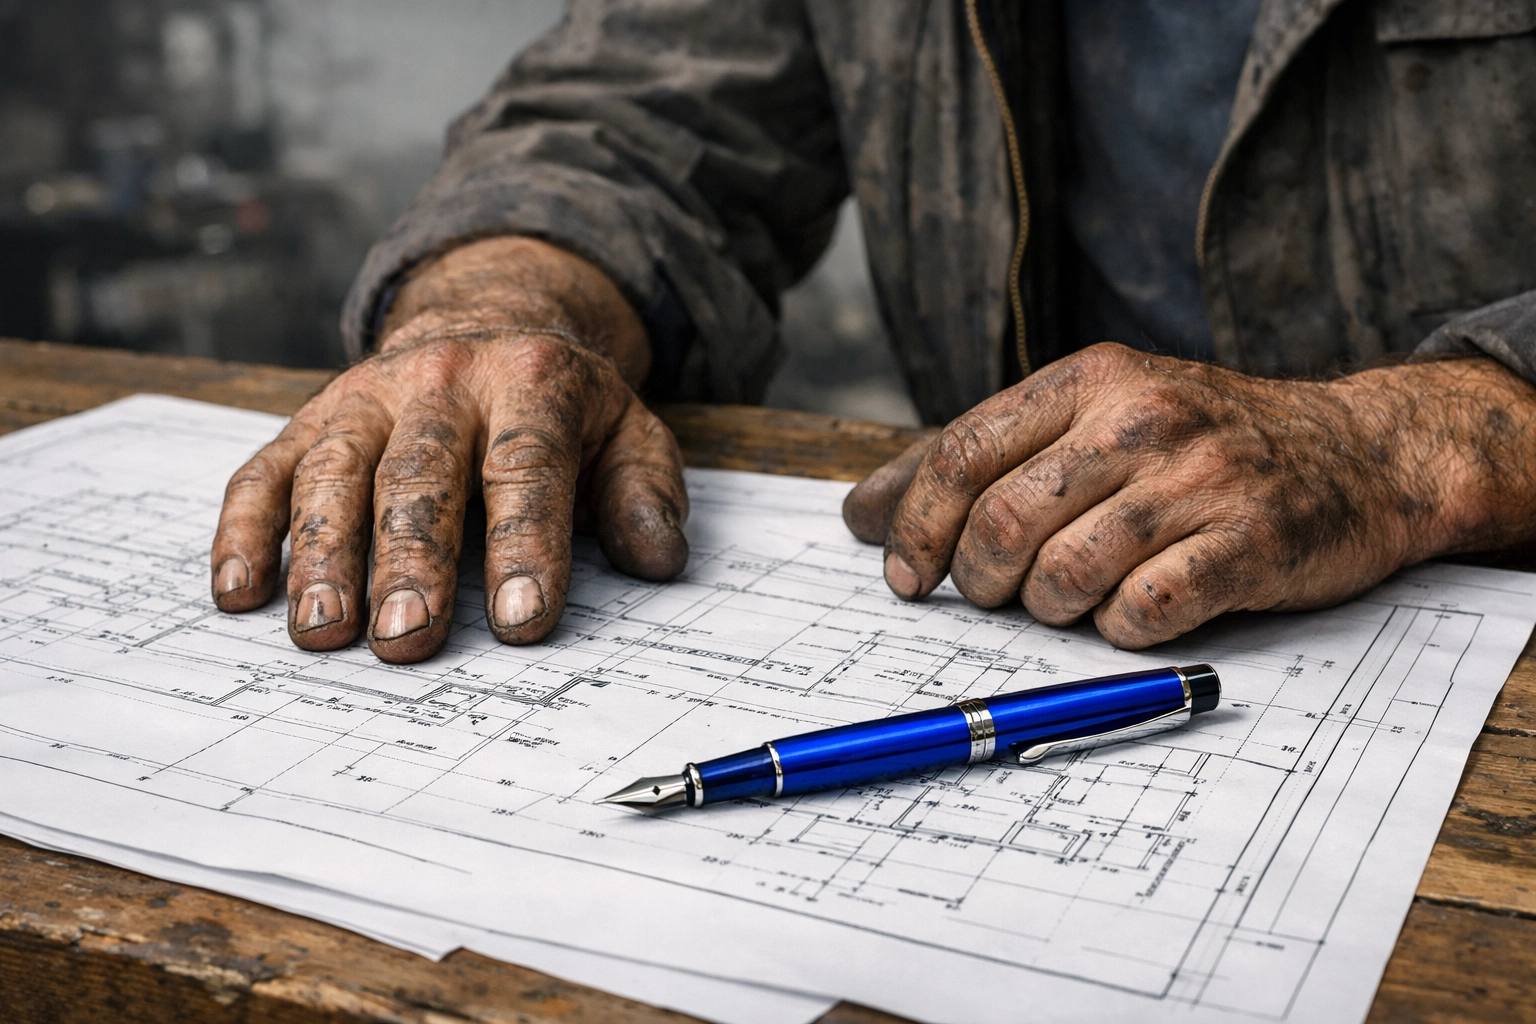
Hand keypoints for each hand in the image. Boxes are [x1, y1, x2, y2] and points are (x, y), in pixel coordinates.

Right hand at [209, 238, 687, 662]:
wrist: (487, 323)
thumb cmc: (562, 410)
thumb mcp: (629, 433)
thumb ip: (645, 492)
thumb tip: (657, 559)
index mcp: (532, 383)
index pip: (527, 469)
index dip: (525, 546)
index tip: (522, 621)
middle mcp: (442, 381)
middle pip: (420, 473)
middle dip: (411, 560)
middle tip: (405, 639)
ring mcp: (367, 398)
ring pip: (335, 471)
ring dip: (321, 552)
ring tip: (322, 630)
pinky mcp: (311, 419)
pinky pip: (265, 470)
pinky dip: (244, 528)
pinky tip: (238, 591)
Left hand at [844, 343, 1535, 647]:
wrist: (1361, 454)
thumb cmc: (1200, 446)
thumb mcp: (1093, 418)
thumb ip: (980, 457)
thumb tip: (859, 514)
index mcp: (1090, 380)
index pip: (961, 452)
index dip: (915, 526)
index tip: (902, 577)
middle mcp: (1140, 419)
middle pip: (1001, 522)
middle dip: (978, 580)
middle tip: (994, 594)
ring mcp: (1199, 481)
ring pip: (1062, 576)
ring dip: (1048, 608)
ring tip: (1072, 599)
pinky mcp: (1248, 545)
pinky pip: (1139, 612)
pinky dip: (1118, 630)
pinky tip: (1134, 610)